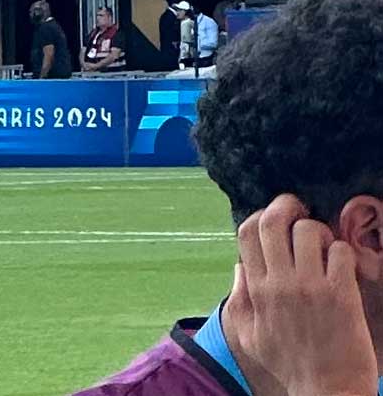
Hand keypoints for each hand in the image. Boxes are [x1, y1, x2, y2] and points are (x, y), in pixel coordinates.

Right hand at [226, 194, 377, 395]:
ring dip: (319, 231)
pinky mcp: (342, 294)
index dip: (260, 216)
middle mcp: (280, 282)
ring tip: (325, 246)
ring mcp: (311, 287)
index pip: (247, 231)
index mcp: (257, 289)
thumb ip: (240, 299)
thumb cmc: (289, 365)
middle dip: (287, 206)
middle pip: (274, 220)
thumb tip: (239, 267)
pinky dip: (343, 252)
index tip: (274, 221)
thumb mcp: (250, 335)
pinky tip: (343, 267)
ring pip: (310, 230)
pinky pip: (341, 252)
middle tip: (299, 211)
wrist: (327, 390)